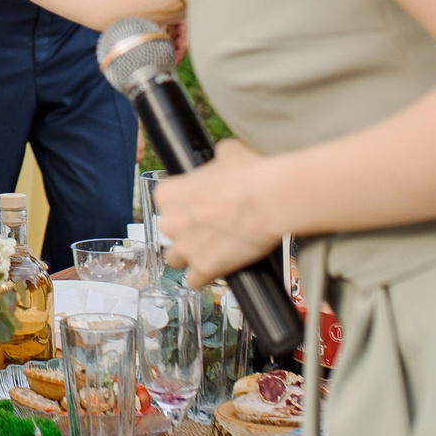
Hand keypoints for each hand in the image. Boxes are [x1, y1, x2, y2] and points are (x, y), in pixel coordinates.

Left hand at [153, 138, 280, 288]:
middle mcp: (169, 221)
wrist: (269, 199)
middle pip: (170, 232)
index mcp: (167, 193)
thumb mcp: (226, 153)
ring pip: (176, 259)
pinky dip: (203, 278)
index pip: (166, 204)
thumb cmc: (249, 174)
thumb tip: (221, 160)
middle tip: (210, 228)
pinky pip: (194, 281)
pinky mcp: (204, 269)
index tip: (199, 207)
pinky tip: (214, 271)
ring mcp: (185, 248)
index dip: (184, 207)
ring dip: (190, 257)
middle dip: (186, 232)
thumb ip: (215, 162)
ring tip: (211, 252)